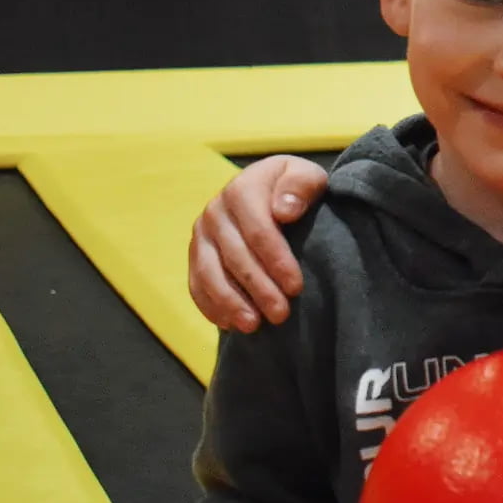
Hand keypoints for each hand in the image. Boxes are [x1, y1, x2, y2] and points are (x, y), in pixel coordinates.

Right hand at [188, 154, 328, 331]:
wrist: (268, 189)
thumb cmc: (295, 188)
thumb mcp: (307, 177)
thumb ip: (301, 186)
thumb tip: (284, 210)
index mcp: (242, 189)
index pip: (259, 231)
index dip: (277, 261)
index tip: (296, 287)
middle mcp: (215, 211)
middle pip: (235, 256)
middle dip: (259, 289)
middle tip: (281, 315)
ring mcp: (202, 234)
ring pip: (210, 273)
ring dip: (230, 303)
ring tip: (253, 326)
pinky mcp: (195, 254)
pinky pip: (196, 283)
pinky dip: (211, 306)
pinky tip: (230, 324)